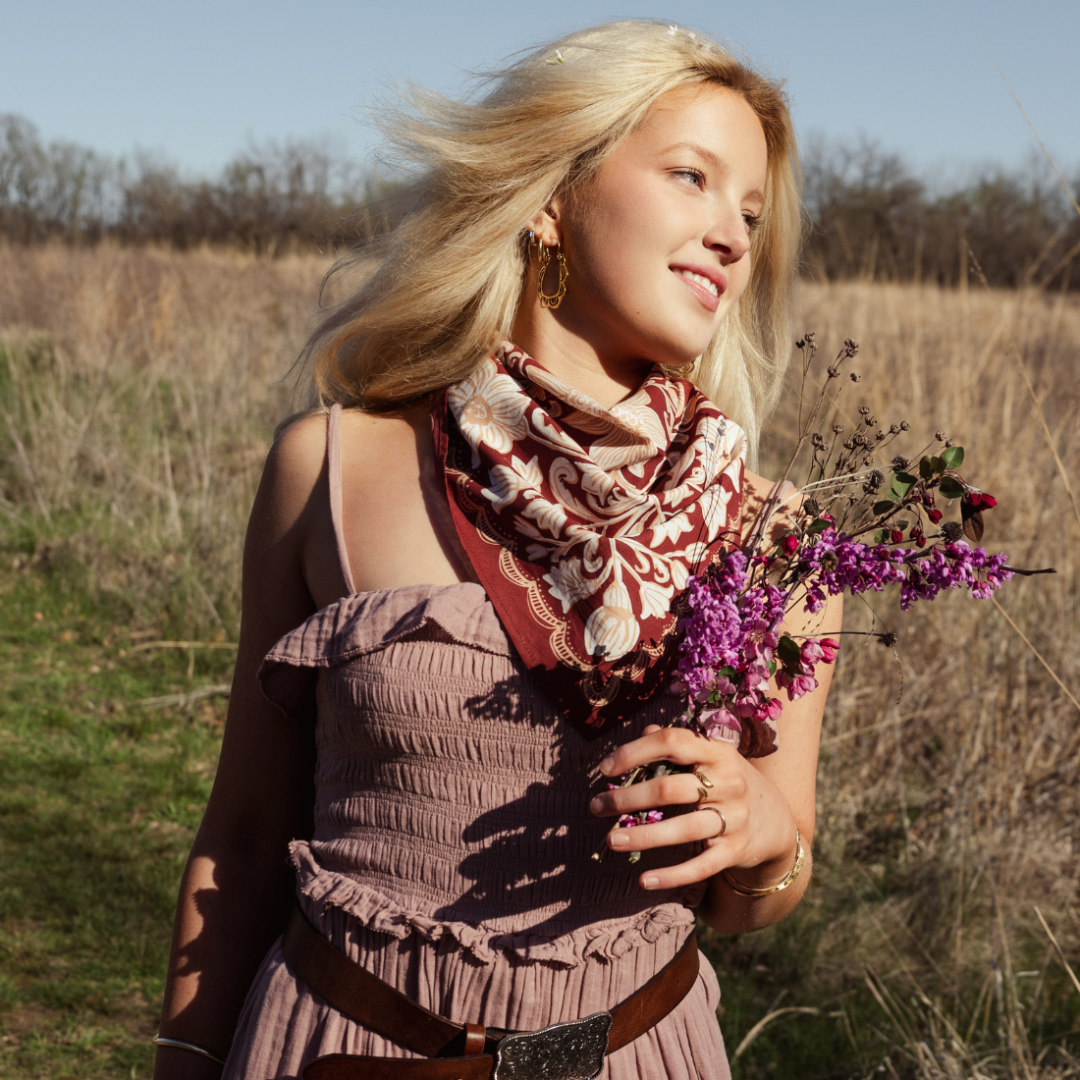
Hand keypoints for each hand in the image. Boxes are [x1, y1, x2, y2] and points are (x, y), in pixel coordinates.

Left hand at [588, 724, 794, 892]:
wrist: (775, 819)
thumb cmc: (726, 780)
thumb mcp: (711, 756)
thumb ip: (678, 744)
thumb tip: (642, 732)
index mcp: (717, 751)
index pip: (672, 741)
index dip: (635, 751)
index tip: (605, 768)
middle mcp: (729, 782)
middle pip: (670, 789)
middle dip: (628, 798)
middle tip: (596, 807)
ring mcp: (735, 817)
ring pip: (684, 829)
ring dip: (643, 836)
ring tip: (611, 839)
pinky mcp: (737, 850)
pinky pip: (702, 866)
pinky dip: (673, 875)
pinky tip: (644, 880)